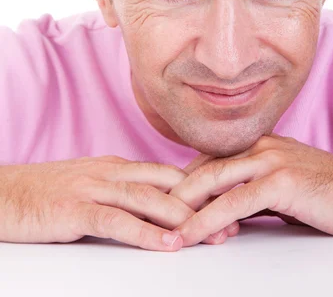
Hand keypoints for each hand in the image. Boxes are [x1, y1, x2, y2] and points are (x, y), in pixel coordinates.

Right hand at [0, 155, 237, 250]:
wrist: (3, 194)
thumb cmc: (45, 193)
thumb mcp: (88, 185)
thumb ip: (119, 191)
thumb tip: (151, 207)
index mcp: (115, 165)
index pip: (166, 174)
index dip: (198, 189)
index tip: (225, 202)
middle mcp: (110, 171)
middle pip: (166, 185)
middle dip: (201, 203)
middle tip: (233, 220)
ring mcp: (93, 187)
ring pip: (148, 200)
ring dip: (183, 218)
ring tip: (212, 234)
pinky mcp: (76, 208)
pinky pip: (118, 220)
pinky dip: (146, 233)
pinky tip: (167, 245)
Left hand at [170, 134, 332, 245]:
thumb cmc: (328, 193)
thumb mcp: (284, 187)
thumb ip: (252, 192)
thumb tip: (223, 212)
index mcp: (260, 144)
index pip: (211, 159)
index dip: (186, 182)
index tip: (165, 203)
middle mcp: (261, 145)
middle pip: (204, 166)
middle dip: (175, 192)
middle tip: (151, 214)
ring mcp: (271, 159)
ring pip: (213, 181)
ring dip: (183, 207)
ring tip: (160, 229)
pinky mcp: (281, 180)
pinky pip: (234, 202)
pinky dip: (207, 220)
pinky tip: (191, 234)